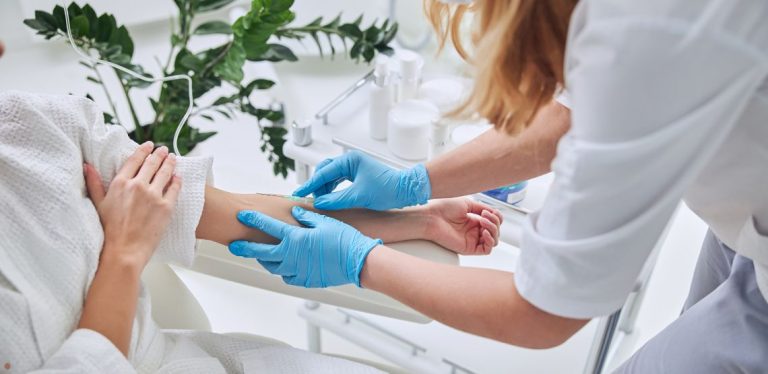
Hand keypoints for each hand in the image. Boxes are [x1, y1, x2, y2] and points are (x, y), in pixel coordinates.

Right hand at [84, 142, 181, 268]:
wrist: (123, 251)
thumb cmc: (108, 231)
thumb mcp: (97, 204)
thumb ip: (94, 183)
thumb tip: (87, 166)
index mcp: (120, 183)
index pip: (135, 160)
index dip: (143, 150)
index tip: (149, 145)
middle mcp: (138, 186)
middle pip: (152, 164)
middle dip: (159, 154)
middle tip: (163, 150)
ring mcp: (153, 196)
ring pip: (165, 173)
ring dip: (170, 163)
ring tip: (172, 158)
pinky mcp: (166, 207)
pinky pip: (175, 188)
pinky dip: (177, 180)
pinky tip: (178, 176)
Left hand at [229, 207, 381, 287]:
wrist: (358, 263)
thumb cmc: (344, 240)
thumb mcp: (325, 222)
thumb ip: (307, 217)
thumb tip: (295, 213)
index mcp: (295, 238)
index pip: (268, 227)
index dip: (253, 220)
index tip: (242, 216)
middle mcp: (292, 256)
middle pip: (260, 252)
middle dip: (245, 248)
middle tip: (234, 246)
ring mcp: (297, 270)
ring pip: (272, 266)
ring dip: (264, 260)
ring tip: (259, 255)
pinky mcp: (305, 281)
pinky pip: (287, 276)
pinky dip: (281, 270)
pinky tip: (282, 266)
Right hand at [293, 150, 431, 210]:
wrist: (406, 190)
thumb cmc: (388, 189)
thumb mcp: (359, 196)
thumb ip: (337, 199)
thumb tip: (320, 203)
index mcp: (350, 160)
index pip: (324, 172)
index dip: (310, 184)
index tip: (299, 193)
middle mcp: (351, 161)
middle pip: (325, 171)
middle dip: (317, 185)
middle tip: (310, 199)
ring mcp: (354, 167)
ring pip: (331, 176)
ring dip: (324, 188)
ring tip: (320, 201)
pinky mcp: (358, 175)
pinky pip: (339, 180)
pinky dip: (332, 189)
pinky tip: (330, 198)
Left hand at [427, 199, 502, 254]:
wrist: (431, 217)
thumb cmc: (444, 208)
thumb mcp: (467, 204)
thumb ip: (482, 208)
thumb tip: (494, 212)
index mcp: (473, 221)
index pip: (494, 222)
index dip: (496, 217)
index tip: (489, 211)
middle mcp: (473, 231)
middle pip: (496, 231)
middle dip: (494, 222)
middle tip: (484, 216)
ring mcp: (472, 240)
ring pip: (494, 240)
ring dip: (493, 230)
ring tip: (483, 222)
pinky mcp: (469, 248)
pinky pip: (486, 250)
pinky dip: (490, 241)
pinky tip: (484, 232)